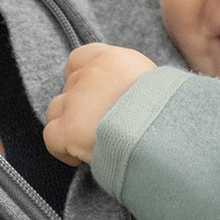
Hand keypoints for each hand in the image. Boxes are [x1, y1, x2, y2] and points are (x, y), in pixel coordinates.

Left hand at [43, 44, 157, 165]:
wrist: (165, 136)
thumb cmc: (169, 116)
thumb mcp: (157, 87)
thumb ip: (134, 85)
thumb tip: (129, 99)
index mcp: (113, 60)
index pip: (79, 60)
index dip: (81, 78)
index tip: (93, 96)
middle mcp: (90, 75)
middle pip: (70, 87)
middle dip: (80, 107)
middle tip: (101, 126)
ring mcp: (76, 101)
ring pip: (56, 110)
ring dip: (69, 125)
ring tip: (90, 142)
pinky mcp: (68, 129)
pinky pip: (51, 138)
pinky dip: (62, 150)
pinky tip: (80, 159)